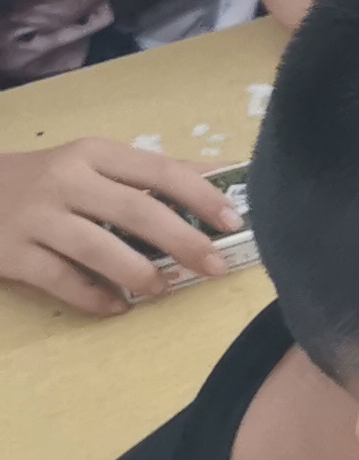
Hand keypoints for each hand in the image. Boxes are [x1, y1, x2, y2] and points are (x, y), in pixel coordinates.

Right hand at [0, 138, 240, 314]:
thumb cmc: (44, 179)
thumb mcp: (91, 162)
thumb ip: (150, 171)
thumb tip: (225, 169)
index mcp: (93, 153)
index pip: (160, 170)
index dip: (203, 195)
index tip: (234, 220)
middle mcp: (65, 180)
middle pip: (136, 211)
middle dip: (183, 240)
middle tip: (216, 266)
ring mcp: (35, 218)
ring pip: (98, 248)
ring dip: (139, 272)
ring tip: (165, 289)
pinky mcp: (10, 253)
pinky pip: (59, 280)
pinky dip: (93, 296)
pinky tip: (118, 306)